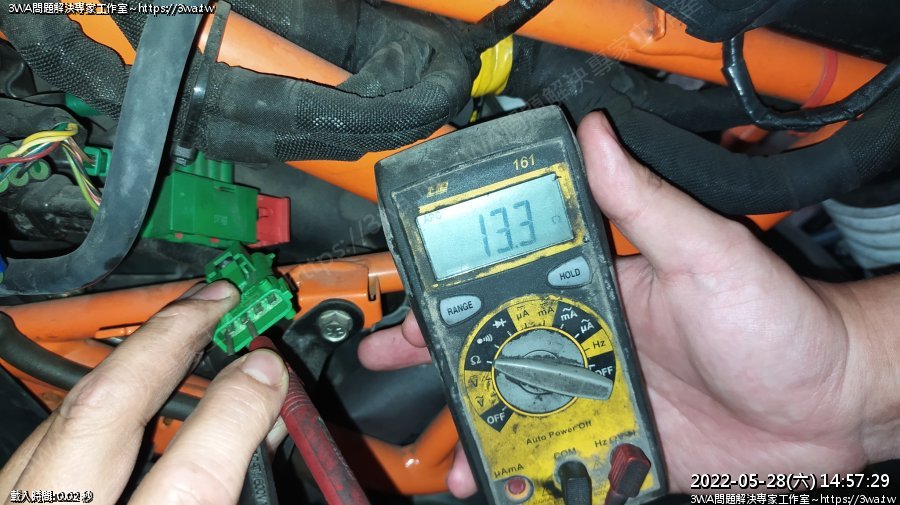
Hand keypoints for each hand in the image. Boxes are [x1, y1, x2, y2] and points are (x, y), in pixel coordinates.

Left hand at [0, 281, 287, 503]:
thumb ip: (226, 485)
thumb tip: (259, 422)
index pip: (188, 479)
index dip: (236, 413)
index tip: (267, 370)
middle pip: (102, 409)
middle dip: (166, 338)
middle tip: (216, 298)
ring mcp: (17, 501)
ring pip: (68, 409)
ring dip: (133, 356)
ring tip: (184, 324)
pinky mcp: (8, 491)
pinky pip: (49, 431)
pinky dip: (101, 395)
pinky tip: (135, 380)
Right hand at [358, 112, 881, 495]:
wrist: (830, 406)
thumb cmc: (778, 320)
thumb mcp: (704, 253)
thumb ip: (644, 202)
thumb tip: (595, 138)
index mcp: (601, 288)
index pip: (513, 281)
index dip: (458, 287)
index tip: (413, 290)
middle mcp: (594, 339)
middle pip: (503, 347)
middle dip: (442, 353)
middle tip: (392, 357)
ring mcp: (605, 392)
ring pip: (525, 408)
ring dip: (483, 425)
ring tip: (452, 448)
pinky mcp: (625, 439)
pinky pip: (566, 457)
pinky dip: (533, 472)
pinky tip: (506, 482)